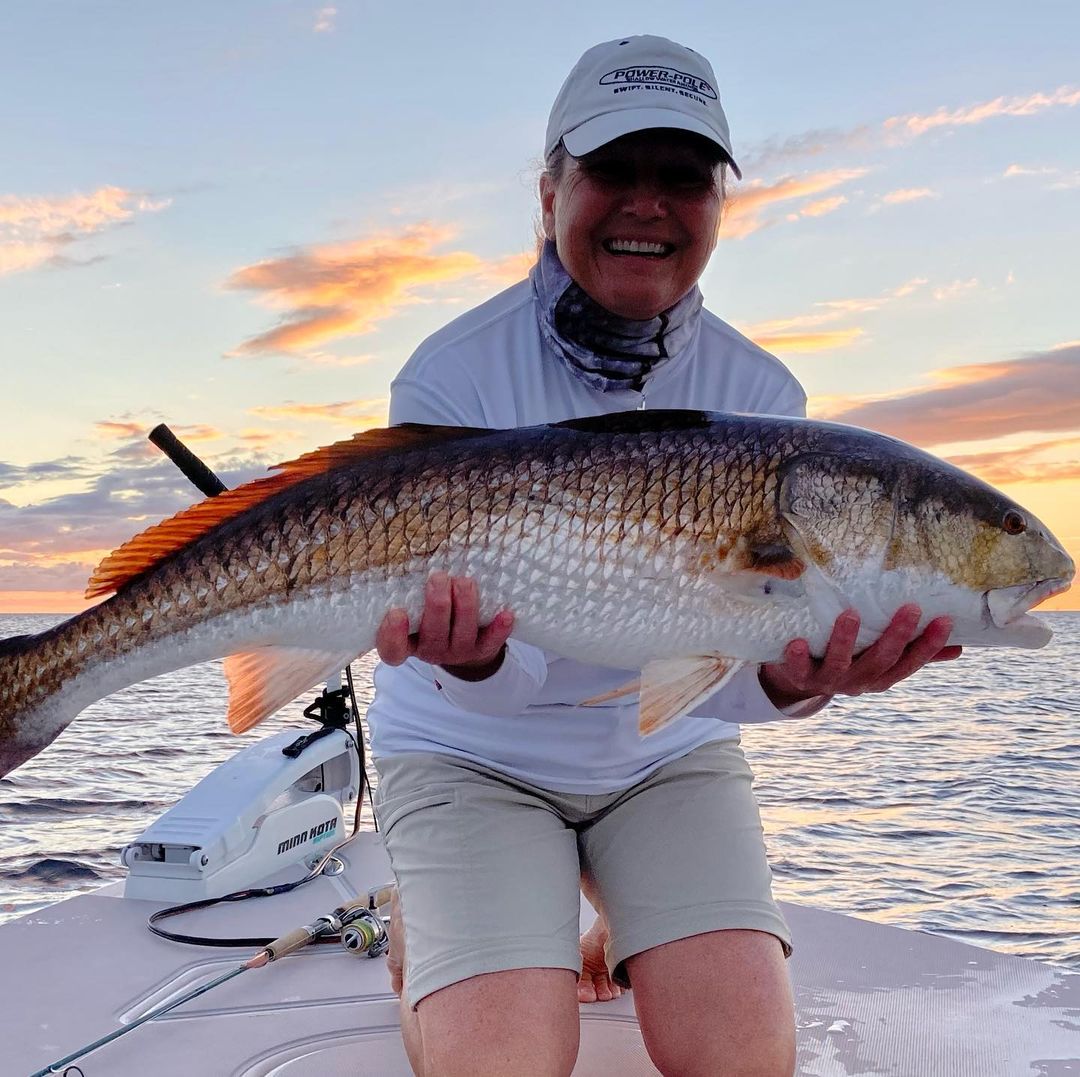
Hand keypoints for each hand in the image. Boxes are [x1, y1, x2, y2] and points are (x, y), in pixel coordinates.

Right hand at [375, 571, 513, 680]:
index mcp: (408, 643)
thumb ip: (410, 592)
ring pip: (462, 634)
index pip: (392, 649)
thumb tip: (413, 549)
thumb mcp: (415, 610)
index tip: (396, 612)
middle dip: (437, 605)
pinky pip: (491, 642)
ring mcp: (458, 652)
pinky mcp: (482, 651)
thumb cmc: (431, 617)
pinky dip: (499, 629)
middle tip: (439, 577)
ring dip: (464, 607)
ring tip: (465, 581)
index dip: (392, 634)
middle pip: (432, 633)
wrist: (463, 646)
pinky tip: (506, 614)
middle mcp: (431, 650)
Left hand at [760, 603, 962, 707]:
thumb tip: (960, 647)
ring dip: (846, 641)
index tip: (944, 620)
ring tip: (850, 614)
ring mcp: (829, 681)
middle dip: (896, 636)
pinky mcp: (800, 678)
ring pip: (842, 665)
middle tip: (910, 608)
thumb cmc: (847, 659)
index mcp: (881, 677)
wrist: (796, 682)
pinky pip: (799, 670)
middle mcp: (858, 682)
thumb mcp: (879, 658)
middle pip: (881, 662)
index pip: (910, 663)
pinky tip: (797, 642)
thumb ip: (914, 652)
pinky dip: (798, 658)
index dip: (929, 646)